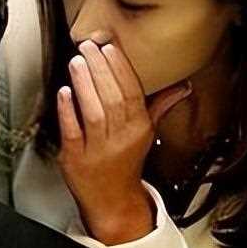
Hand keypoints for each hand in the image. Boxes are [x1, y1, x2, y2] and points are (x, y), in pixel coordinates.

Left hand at [56, 40, 191, 244]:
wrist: (111, 200)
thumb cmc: (125, 162)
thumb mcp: (145, 133)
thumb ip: (159, 106)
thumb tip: (182, 86)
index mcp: (139, 128)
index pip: (132, 92)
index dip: (120, 67)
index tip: (109, 47)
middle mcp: (120, 138)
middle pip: (113, 98)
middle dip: (100, 69)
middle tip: (88, 47)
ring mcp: (97, 149)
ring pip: (94, 112)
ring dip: (84, 84)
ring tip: (76, 62)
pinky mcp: (75, 158)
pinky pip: (72, 131)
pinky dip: (67, 111)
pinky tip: (64, 92)